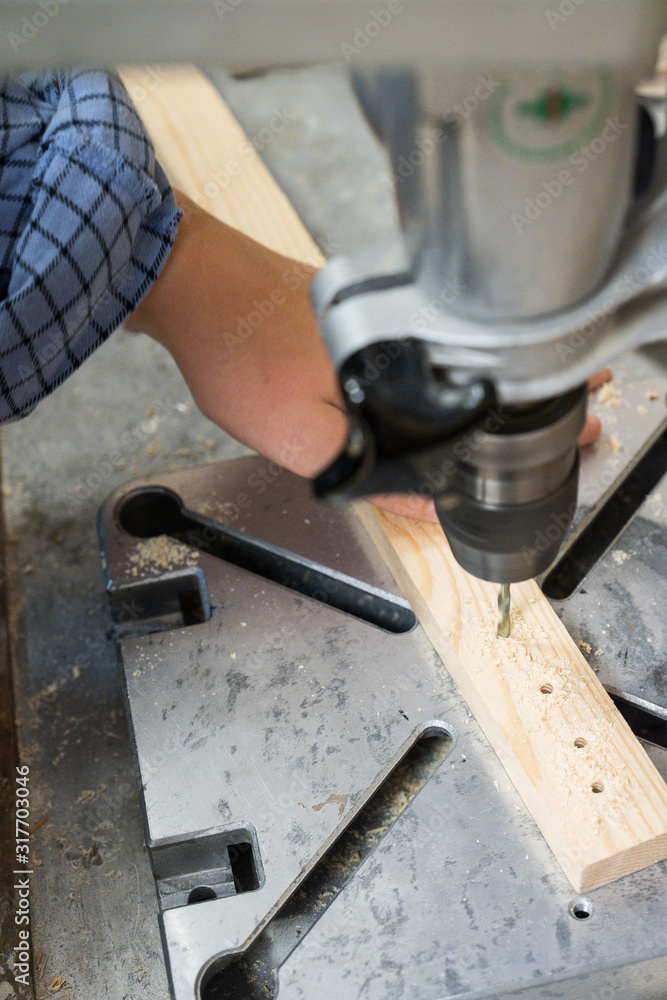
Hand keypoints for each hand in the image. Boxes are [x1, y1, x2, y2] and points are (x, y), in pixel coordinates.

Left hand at [128, 192, 606, 524]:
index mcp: (404, 362)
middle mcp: (403, 331)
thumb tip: (425, 508)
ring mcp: (380, 317)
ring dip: (485, 383)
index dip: (535, 424)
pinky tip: (440, 382)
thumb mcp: (307, 441)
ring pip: (451, 356)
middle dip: (525, 401)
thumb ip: (372, 477)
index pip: (490, 401)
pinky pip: (413, 345)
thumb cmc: (239, 353)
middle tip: (555, 422)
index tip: (577, 433)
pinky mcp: (354, 312)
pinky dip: (440, 365)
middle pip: (486, 371)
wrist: (189, 283)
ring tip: (513, 412)